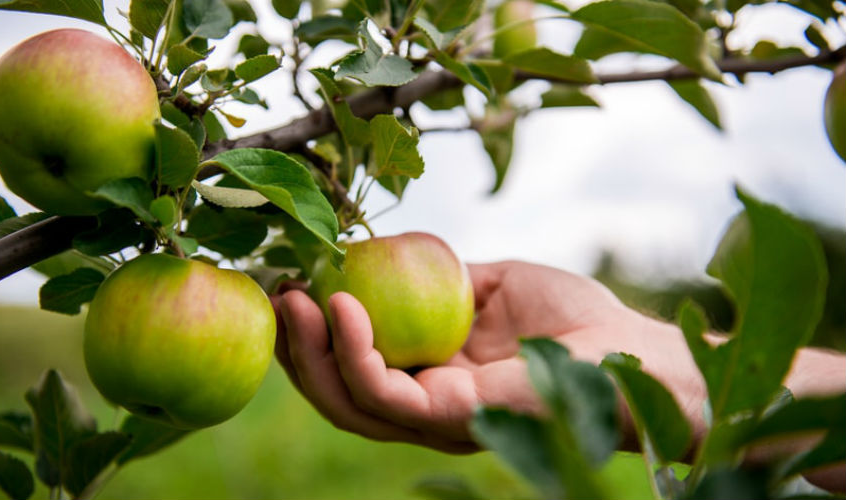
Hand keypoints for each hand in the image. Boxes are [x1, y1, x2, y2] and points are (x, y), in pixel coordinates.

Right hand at [272, 261, 643, 452]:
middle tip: (274, 294)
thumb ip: (441, 277)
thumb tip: (388, 251)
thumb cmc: (571, 317)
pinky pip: (384, 393)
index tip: (290, 281)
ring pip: (347, 400)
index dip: (314, 330)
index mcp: (430, 373)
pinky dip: (354, 353)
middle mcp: (423, 403)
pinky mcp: (449, 418)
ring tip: (291, 299)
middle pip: (337, 389)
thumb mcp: (491, 282)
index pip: (354, 363)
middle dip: (295, 347)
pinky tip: (342, 307)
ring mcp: (434, 417)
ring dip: (309, 351)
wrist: (625, 347)